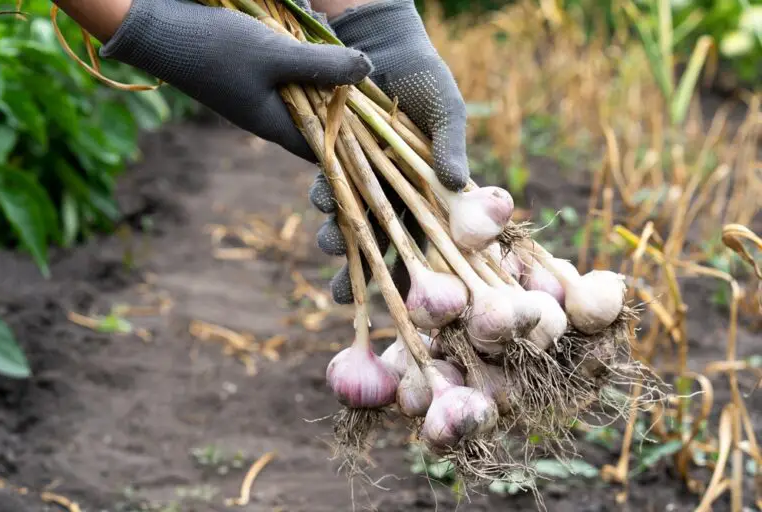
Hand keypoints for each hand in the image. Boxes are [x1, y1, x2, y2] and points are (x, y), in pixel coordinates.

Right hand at [99, 0, 372, 161]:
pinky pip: (287, 77)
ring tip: (355, 66)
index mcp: (275, 126)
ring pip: (305, 97)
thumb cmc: (215, 46)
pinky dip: (305, 66)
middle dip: (347, 108)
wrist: (155, 27)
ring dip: (326, 82)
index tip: (386, 131)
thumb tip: (369, 69)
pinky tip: (318, 47)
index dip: (355, 142)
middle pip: (319, 121)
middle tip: (378, 92)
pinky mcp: (249, 76)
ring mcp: (257, 97)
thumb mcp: (276, 54)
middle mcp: (268, 118)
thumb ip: (323, 65)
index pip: (325, 148)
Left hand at [309, 0, 469, 303]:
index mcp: (432, 191)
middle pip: (382, 244)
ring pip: (352, 221)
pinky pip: (330, 188)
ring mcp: (366, 179)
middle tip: (342, 297)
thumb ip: (451, 146)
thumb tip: (460, 183)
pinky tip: (321, 200)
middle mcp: (398, 192)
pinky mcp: (338, 161)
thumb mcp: (446, 109)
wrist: (382, 45)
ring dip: (339, 236)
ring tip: (329, 242)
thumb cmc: (425, 76)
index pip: (426, 242)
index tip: (402, 305)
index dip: (414, 275)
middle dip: (361, 273)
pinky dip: (325, 197)